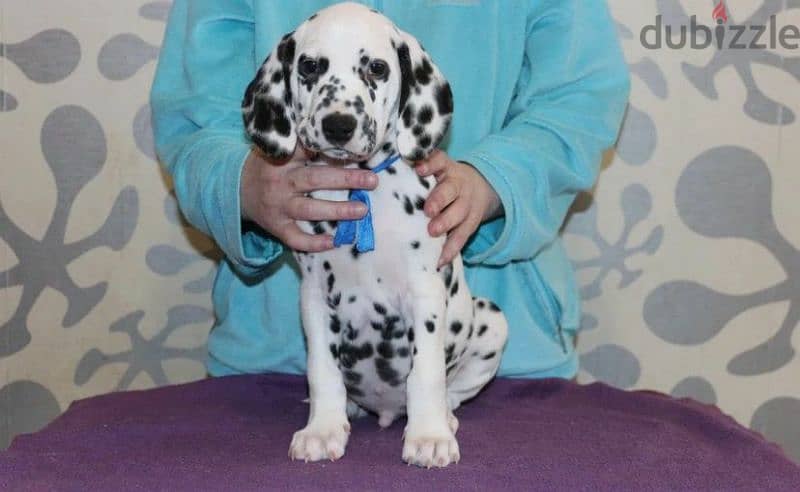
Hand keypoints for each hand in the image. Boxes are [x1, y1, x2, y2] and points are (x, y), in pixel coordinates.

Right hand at [240, 146, 378, 251]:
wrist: (236, 189)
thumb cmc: (268, 166)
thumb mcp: (279, 149)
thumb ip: (303, 146)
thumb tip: (340, 142)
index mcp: (282, 158)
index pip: (308, 150)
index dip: (331, 150)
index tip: (357, 150)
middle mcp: (280, 182)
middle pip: (315, 179)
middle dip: (345, 179)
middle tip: (372, 180)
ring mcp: (278, 206)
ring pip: (308, 209)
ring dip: (337, 210)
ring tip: (361, 210)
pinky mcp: (276, 226)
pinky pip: (294, 238)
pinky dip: (313, 243)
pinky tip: (334, 241)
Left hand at [416, 150, 502, 267]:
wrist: (480, 187)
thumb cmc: (444, 180)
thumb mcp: (436, 169)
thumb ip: (417, 170)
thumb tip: (378, 175)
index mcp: (446, 168)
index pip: (439, 161)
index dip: (430, 164)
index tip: (419, 169)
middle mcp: (458, 185)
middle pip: (450, 190)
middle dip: (439, 199)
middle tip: (428, 210)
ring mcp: (466, 204)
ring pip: (459, 213)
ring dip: (446, 223)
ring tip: (432, 232)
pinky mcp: (471, 224)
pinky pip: (462, 237)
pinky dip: (451, 249)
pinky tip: (440, 260)